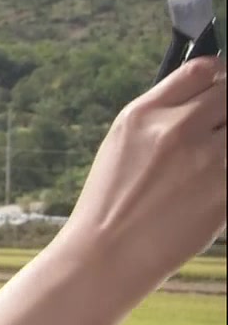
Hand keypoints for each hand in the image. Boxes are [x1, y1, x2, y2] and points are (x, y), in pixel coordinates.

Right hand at [55, 56, 225, 296]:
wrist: (108, 254)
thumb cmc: (111, 204)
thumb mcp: (120, 146)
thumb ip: (158, 118)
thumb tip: (200, 101)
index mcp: (143, 115)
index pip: (202, 70)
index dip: (219, 76)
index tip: (221, 89)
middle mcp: (175, 130)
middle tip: (220, 129)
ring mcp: (205, 160)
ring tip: (212, 158)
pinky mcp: (226, 191)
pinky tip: (214, 181)